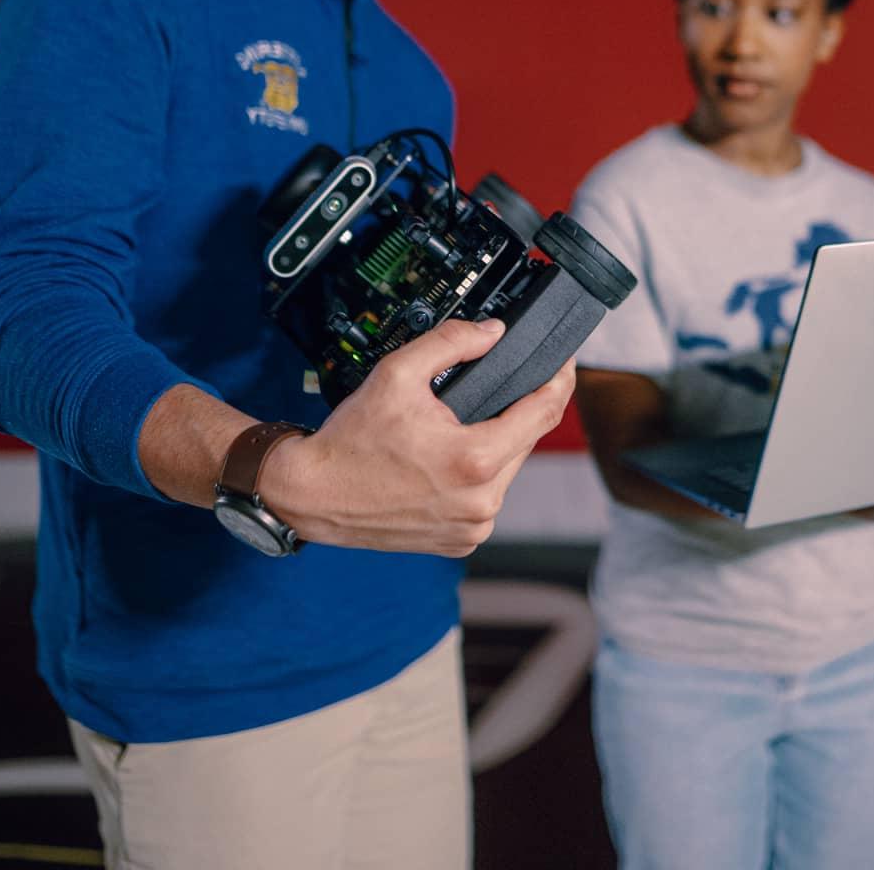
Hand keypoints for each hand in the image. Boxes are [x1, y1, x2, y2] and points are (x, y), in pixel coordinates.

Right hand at [262, 318, 573, 556]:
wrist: (311, 493)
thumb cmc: (350, 441)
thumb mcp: (398, 373)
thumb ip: (452, 342)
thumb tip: (493, 332)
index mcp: (475, 461)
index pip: (543, 413)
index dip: (558, 381)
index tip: (563, 363)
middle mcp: (481, 502)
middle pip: (526, 441)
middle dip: (516, 411)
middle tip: (496, 390)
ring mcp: (473, 527)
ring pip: (508, 471)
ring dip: (496, 446)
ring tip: (461, 427)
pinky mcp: (461, 542)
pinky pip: (486, 498)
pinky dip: (477, 477)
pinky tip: (450, 461)